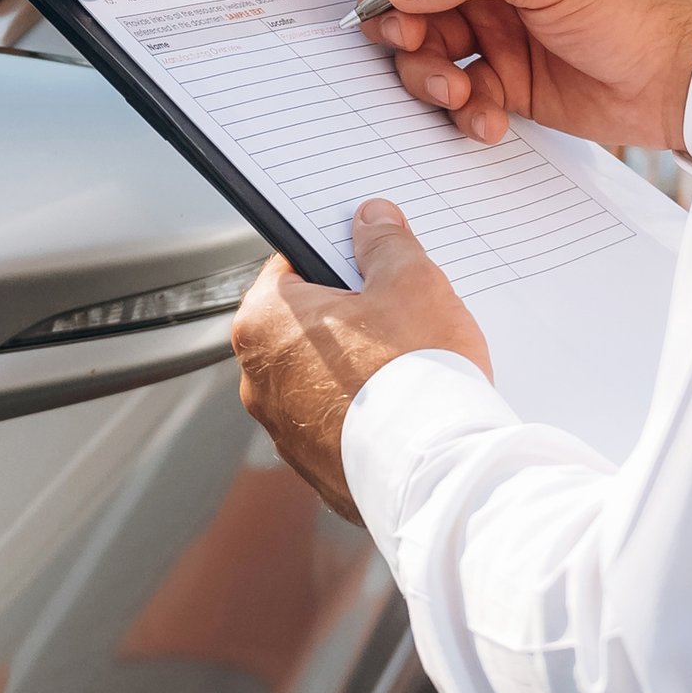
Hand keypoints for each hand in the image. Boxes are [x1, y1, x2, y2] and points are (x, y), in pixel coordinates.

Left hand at [232, 201, 489, 515]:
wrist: (433, 472)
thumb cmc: (414, 374)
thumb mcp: (410, 283)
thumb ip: (385, 244)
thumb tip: (371, 220)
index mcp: (264, 322)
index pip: (290, 267)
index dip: (334, 256)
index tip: (366, 260)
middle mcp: (258, 379)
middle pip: (306, 325)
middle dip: (350, 315)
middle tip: (399, 312)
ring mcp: (282, 429)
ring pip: (321, 377)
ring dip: (357, 366)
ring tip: (410, 364)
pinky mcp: (312, 467)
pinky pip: (337, 422)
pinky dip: (364, 412)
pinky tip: (405, 406)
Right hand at [355, 0, 691, 151]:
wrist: (687, 78)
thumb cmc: (638, 3)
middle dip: (398, 20)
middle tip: (415, 43)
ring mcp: (494, 28)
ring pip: (421, 47)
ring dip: (425, 74)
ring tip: (459, 92)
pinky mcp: (504, 81)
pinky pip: (455, 94)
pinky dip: (461, 110)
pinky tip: (490, 118)